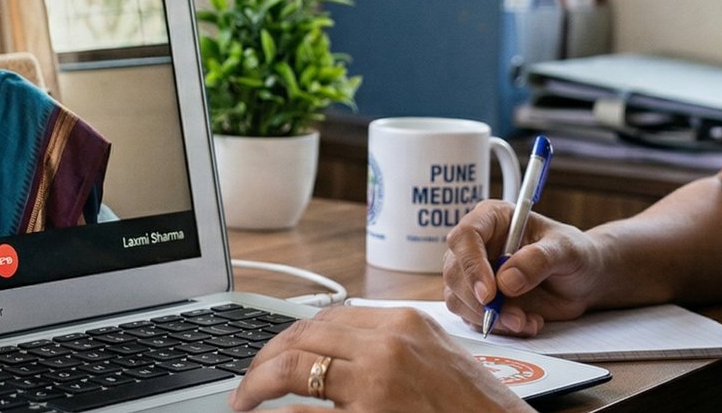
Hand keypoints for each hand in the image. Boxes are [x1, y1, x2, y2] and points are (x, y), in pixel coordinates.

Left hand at [229, 306, 526, 411]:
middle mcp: (387, 346)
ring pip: (295, 370)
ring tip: (244, 401)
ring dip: (258, 384)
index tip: (273, 353)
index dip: (290, 336)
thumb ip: (389, 346)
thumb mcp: (435, 356)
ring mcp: (378, 383)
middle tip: (247, 382)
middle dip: (264, 359)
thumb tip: (336, 352)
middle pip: (303, 337)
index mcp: (404, 323)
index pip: (327, 318)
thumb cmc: (476, 406)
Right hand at [443, 200, 605, 336]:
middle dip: (480, 302)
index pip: (465, 236)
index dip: (471, 265)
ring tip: (526, 321)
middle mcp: (478, 245)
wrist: (582, 280)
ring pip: (458, 299)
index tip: (489, 294)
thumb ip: (538, 260)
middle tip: (515, 318)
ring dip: (490, 318)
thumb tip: (505, 281)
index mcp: (493, 219)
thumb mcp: (566, 250)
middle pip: (455, 272)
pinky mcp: (479, 299)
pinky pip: (473, 318)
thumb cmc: (575, 254)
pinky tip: (528, 323)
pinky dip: (499, 328)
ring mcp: (475, 273)